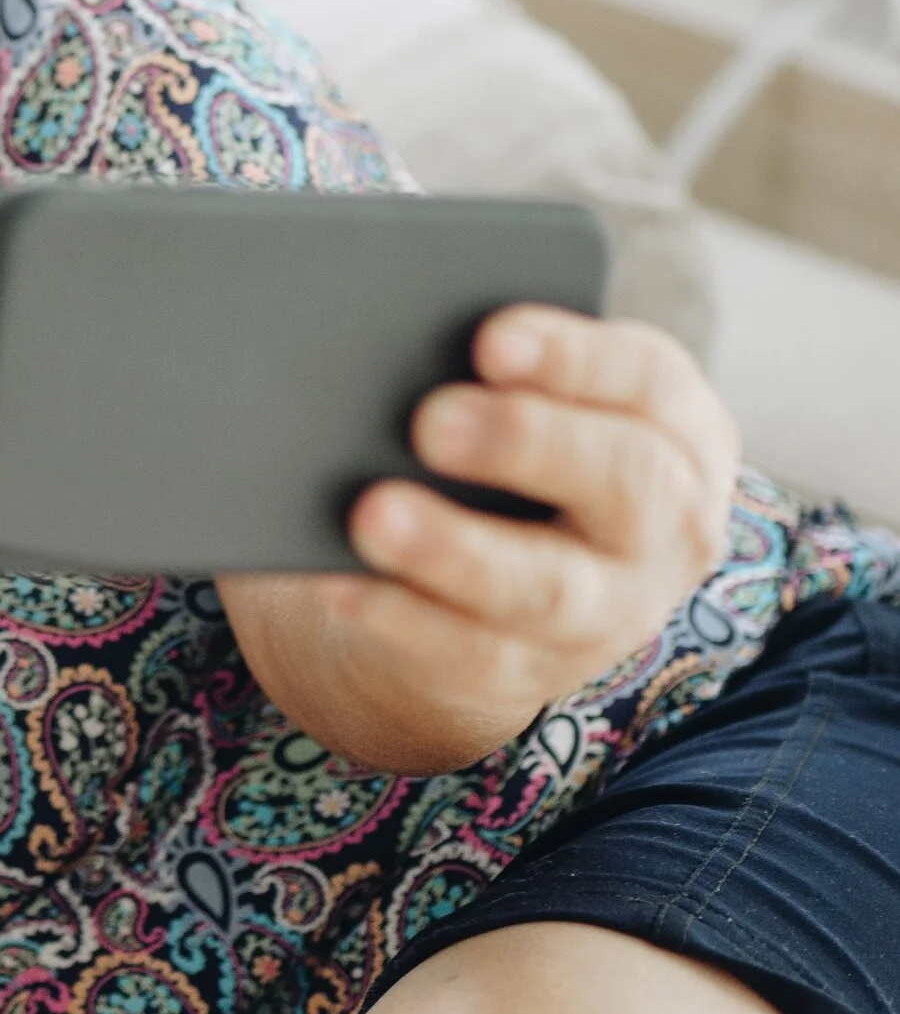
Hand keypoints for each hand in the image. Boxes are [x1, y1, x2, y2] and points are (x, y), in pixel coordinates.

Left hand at [325, 306, 739, 743]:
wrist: (487, 588)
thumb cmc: (503, 452)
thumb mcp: (524, 403)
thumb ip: (491, 373)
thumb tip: (402, 343)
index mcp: (675, 426)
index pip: (645, 377)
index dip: (572, 357)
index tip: (491, 339)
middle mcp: (664, 524)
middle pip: (622, 480)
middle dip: (524, 443)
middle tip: (430, 419)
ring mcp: (610, 613)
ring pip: (544, 587)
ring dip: (455, 550)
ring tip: (372, 513)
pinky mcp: (531, 674)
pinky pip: (469, 654)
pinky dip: (401, 617)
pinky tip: (339, 583)